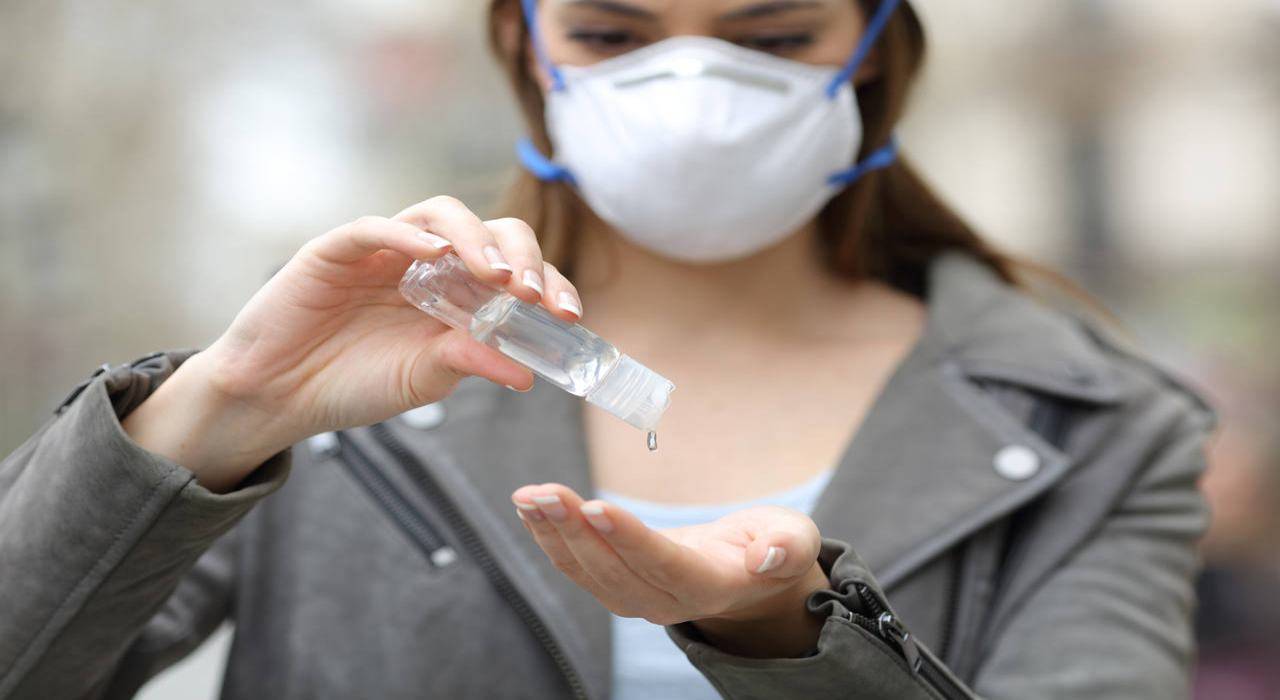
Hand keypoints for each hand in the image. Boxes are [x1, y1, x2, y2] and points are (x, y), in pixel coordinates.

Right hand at [124, 196, 582, 490]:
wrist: (279, 397)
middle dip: (520, 255)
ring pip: (441, 214)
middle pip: (488, 232)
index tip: (568, 315)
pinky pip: (376, 227)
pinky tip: (433, 253)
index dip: (547, 284)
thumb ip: (470, 363)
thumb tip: (527, 373)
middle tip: (530, 292)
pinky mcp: (338, 249)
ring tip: (493, 276)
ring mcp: (385, 250)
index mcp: (455, 292)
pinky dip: (408, 234)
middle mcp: (427, 262)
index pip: (514, 271)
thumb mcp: (424, 379)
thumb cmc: (352, 383)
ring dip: (474, 239)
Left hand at [512, 483, 829, 658]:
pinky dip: (549, 537)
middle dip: (575, 530)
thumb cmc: (772, 546)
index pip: (664, 565)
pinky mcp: (618, 587)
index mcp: (712, 586)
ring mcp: (638, 600)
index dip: (629, 540)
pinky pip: (577, 566)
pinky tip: (530, 507)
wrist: (751, 573)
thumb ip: (788, 548)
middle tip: (544, 493)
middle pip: (615, 569)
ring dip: (553, 533)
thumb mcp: (796, 539)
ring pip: (588, 571)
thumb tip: (769, 555)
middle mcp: (668, 602)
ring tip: (528, 496)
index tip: (595, 509)